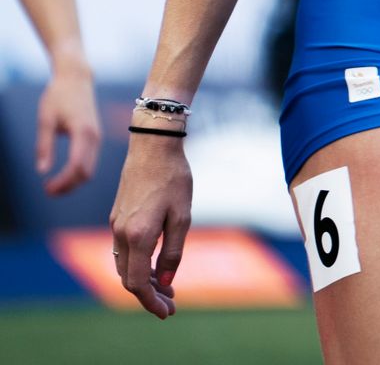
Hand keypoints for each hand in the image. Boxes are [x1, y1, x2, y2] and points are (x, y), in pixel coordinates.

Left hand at [36, 58, 98, 194]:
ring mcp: (97, 137)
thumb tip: (42, 171)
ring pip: (90, 168)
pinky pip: (90, 161)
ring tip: (53, 186)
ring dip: (73, 181)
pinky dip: (78, 172)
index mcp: (83, 132)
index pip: (76, 166)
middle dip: (68, 186)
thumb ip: (44, 146)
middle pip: (86, 172)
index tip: (46, 189)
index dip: (63, 182)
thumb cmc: (58, 96)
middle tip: (47, 191)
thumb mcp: (45, 120)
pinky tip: (63, 174)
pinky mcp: (95, 136)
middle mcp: (94, 136)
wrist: (76, 78)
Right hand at [109, 132, 192, 318]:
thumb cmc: (174, 179)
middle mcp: (121, 234)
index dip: (151, 302)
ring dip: (143, 281)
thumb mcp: (183, 216)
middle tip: (171, 305)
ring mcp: (116, 225)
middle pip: (129, 278)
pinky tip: (155, 265)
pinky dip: (137, 264)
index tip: (166, 312)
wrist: (153, 147)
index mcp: (137, 236)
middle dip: (149, 295)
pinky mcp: (117, 218)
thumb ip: (173, 250)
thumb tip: (166, 279)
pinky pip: (123, 251)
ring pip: (124, 266)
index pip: (138, 283)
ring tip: (167, 288)